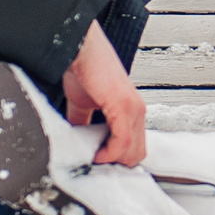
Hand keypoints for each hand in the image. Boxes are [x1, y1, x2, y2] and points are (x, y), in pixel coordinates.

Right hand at [60, 20, 146, 165]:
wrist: (79, 48)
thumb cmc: (83, 68)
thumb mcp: (83, 104)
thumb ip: (83, 123)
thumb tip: (77, 141)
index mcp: (130, 109)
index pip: (133, 145)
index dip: (116, 159)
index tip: (98, 164)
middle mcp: (137, 110)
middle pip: (137, 153)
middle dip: (114, 164)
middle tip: (94, 166)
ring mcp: (133, 108)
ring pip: (133, 151)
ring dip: (111, 161)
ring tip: (92, 160)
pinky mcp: (124, 106)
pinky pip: (123, 140)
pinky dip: (109, 152)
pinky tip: (94, 153)